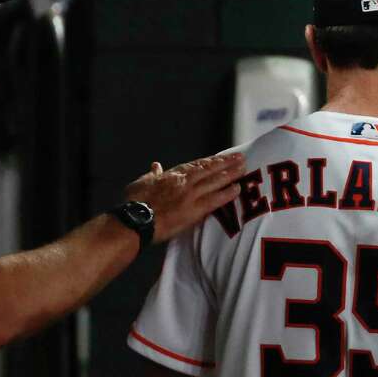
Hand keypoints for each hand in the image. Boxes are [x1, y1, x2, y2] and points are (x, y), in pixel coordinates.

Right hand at [124, 153, 244, 242]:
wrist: (135, 220)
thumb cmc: (134, 203)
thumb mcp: (141, 183)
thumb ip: (152, 174)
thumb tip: (155, 165)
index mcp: (172, 175)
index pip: (195, 166)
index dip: (210, 162)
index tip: (221, 158)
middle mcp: (184, 182)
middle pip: (209, 169)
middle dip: (226, 162)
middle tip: (240, 156)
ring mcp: (190, 195)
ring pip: (214, 181)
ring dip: (230, 173)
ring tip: (244, 168)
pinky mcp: (193, 210)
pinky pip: (215, 200)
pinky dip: (227, 193)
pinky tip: (238, 188)